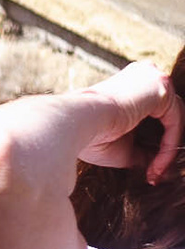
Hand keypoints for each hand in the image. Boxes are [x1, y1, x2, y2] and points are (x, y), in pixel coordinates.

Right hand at [72, 59, 184, 178]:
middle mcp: (144, 75)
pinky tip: (156, 165)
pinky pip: (176, 122)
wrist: (74, 123)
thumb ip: (144, 152)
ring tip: (154, 173)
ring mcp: (153, 78)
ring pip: (174, 119)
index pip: (154, 115)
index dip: (155, 145)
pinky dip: (169, 146)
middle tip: (155, 173)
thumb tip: (162, 168)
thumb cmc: (89, 135)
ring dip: (167, 151)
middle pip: (168, 115)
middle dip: (164, 147)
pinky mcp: (161, 87)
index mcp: (130, 84)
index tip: (147, 171)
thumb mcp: (122, 147)